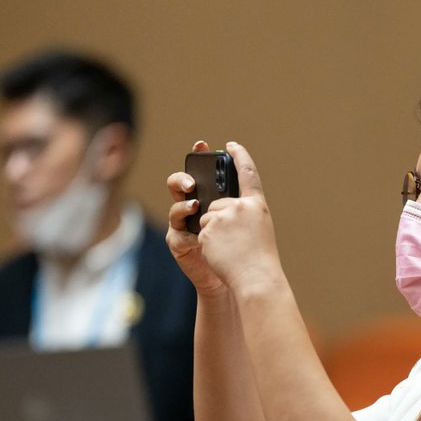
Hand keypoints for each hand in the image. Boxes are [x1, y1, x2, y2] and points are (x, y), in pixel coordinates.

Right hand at [166, 141, 228, 296]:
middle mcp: (194, 207)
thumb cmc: (243, 245)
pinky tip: (196, 236)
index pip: (202, 171)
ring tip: (195, 205)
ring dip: (183, 205)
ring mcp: (184, 225)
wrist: (240, 276)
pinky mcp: (179, 244)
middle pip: (179, 184)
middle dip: (182, 179)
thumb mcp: (245, 217)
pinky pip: (177, 233)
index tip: (202, 144)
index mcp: (210, 196)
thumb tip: (243, 174)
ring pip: (176, 207)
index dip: (199, 156)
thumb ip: (240, 197)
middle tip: (192, 182)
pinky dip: (187, 233)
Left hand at [197, 142, 284, 295]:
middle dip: (218, 218)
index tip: (231, 145)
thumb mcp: (259, 228)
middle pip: (218, 203)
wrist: (255, 278)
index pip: (248, 173)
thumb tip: (219, 208)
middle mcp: (240, 206)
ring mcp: (223, 216)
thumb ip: (243, 213)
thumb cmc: (260, 259)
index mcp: (257, 205)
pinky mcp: (208, 228)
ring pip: (207, 218)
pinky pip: (201, 232)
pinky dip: (207, 243)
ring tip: (230, 249)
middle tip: (233, 238)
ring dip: (212, 233)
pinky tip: (220, 253)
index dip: (240, 156)